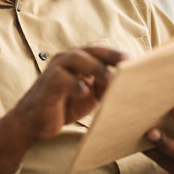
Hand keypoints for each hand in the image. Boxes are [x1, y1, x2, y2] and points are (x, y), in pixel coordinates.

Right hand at [0, 46, 126, 173]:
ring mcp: (55, 70)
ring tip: (110, 80)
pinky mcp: (48, 84)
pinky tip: (85, 94)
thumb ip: (104, 86)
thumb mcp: (89, 95)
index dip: (119, 55)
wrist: (33, 122)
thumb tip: (128, 83)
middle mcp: (66, 60)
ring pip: (77, 59)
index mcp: (78, 60)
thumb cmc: (63, 106)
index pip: (102, 52)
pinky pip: (63, 79)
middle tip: (130, 65)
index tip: (140, 62)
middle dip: (112, 57)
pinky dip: (76, 85)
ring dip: (96, 68)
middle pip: (92, 50)